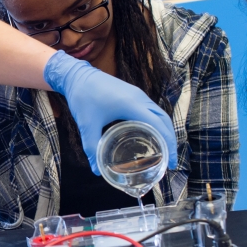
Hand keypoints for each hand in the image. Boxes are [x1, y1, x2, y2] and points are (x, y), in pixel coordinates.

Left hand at [44, 51, 176, 174]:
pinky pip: (151, 110)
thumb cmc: (82, 97)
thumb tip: (97, 170)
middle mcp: (139, 98)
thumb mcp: (87, 125)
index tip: (170, 162)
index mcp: (131, 104)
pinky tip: (151, 135)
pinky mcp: (133, 94)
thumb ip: (92, 147)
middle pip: (164, 120)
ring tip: (164, 150)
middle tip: (170, 160)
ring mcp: (137, 94)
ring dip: (165, 131)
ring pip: (159, 114)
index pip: (159, 125)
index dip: (168, 144)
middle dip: (171, 140)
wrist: (76, 75)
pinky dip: (157, 123)